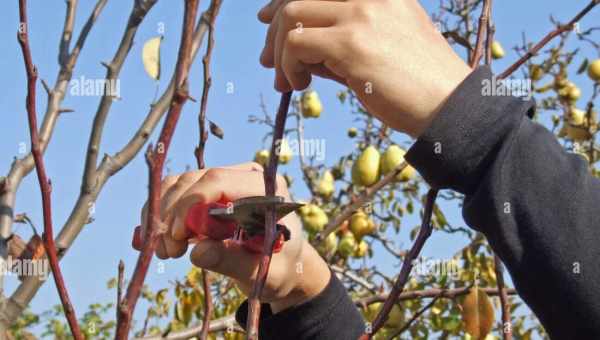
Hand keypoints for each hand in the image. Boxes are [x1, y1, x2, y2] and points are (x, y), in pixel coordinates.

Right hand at [139, 162, 330, 312]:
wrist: (282, 266)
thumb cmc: (279, 268)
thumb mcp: (262, 272)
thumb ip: (233, 262)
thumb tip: (198, 253)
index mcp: (266, 189)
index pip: (219, 180)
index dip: (191, 204)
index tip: (178, 236)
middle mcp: (244, 176)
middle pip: (194, 180)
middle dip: (172, 214)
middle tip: (167, 251)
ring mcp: (225, 180)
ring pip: (179, 184)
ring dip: (162, 216)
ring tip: (165, 251)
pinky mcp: (208, 191)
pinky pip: (175, 193)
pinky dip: (161, 215)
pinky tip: (158, 241)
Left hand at [258, 0, 471, 136]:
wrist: (449, 107)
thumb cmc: (416, 84)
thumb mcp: (379, 46)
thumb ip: (340, 38)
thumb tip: (295, 45)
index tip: (268, 18)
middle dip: (274, 30)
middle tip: (268, 61)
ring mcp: (362, 12)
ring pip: (291, 16)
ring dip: (279, 52)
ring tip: (287, 81)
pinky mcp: (352, 42)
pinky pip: (296, 44)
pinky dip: (288, 66)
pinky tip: (300, 85)